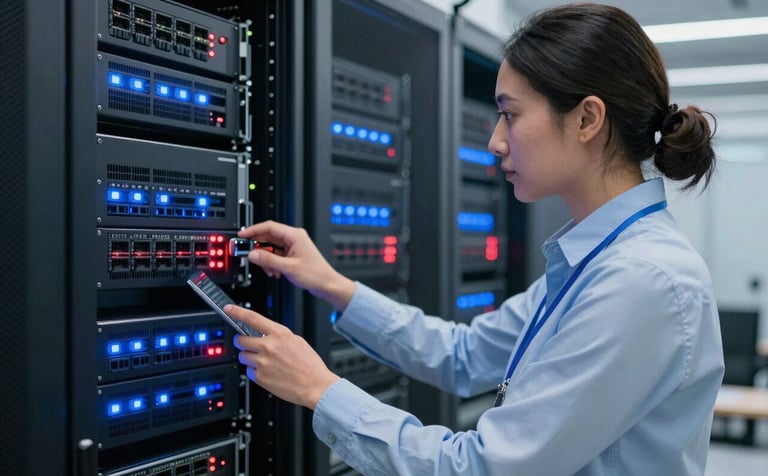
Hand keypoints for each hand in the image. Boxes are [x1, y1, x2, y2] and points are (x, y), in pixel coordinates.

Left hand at [227, 304, 339, 409]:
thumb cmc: (309, 365)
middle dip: (242, 342)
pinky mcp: (259, 377)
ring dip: (249, 358)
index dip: (237, 312)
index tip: (229, 309)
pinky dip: (255, 372)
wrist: (315, 385)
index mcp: (279, 334)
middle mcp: (268, 346)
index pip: (252, 318)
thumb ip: (278, 336)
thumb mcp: (297, 341)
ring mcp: (262, 362)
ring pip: (243, 356)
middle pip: (240, 340)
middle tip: (249, 345)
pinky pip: (248, 371)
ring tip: (264, 362)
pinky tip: (268, 373)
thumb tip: (265, 335)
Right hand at [238, 220, 354, 310]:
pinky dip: (271, 263)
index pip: (269, 227)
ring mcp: (292, 247)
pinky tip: (274, 271)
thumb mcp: (288, 267)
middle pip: (268, 237)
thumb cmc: (316, 274)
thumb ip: (268, 260)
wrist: (327, 284)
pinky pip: (275, 255)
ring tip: (268, 269)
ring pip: (270, 248)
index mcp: (294, 235)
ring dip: (265, 259)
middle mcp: (293, 238)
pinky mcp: (291, 255)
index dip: (253, 230)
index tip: (242, 236)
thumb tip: (252, 254)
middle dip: (258, 248)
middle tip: (249, 255)